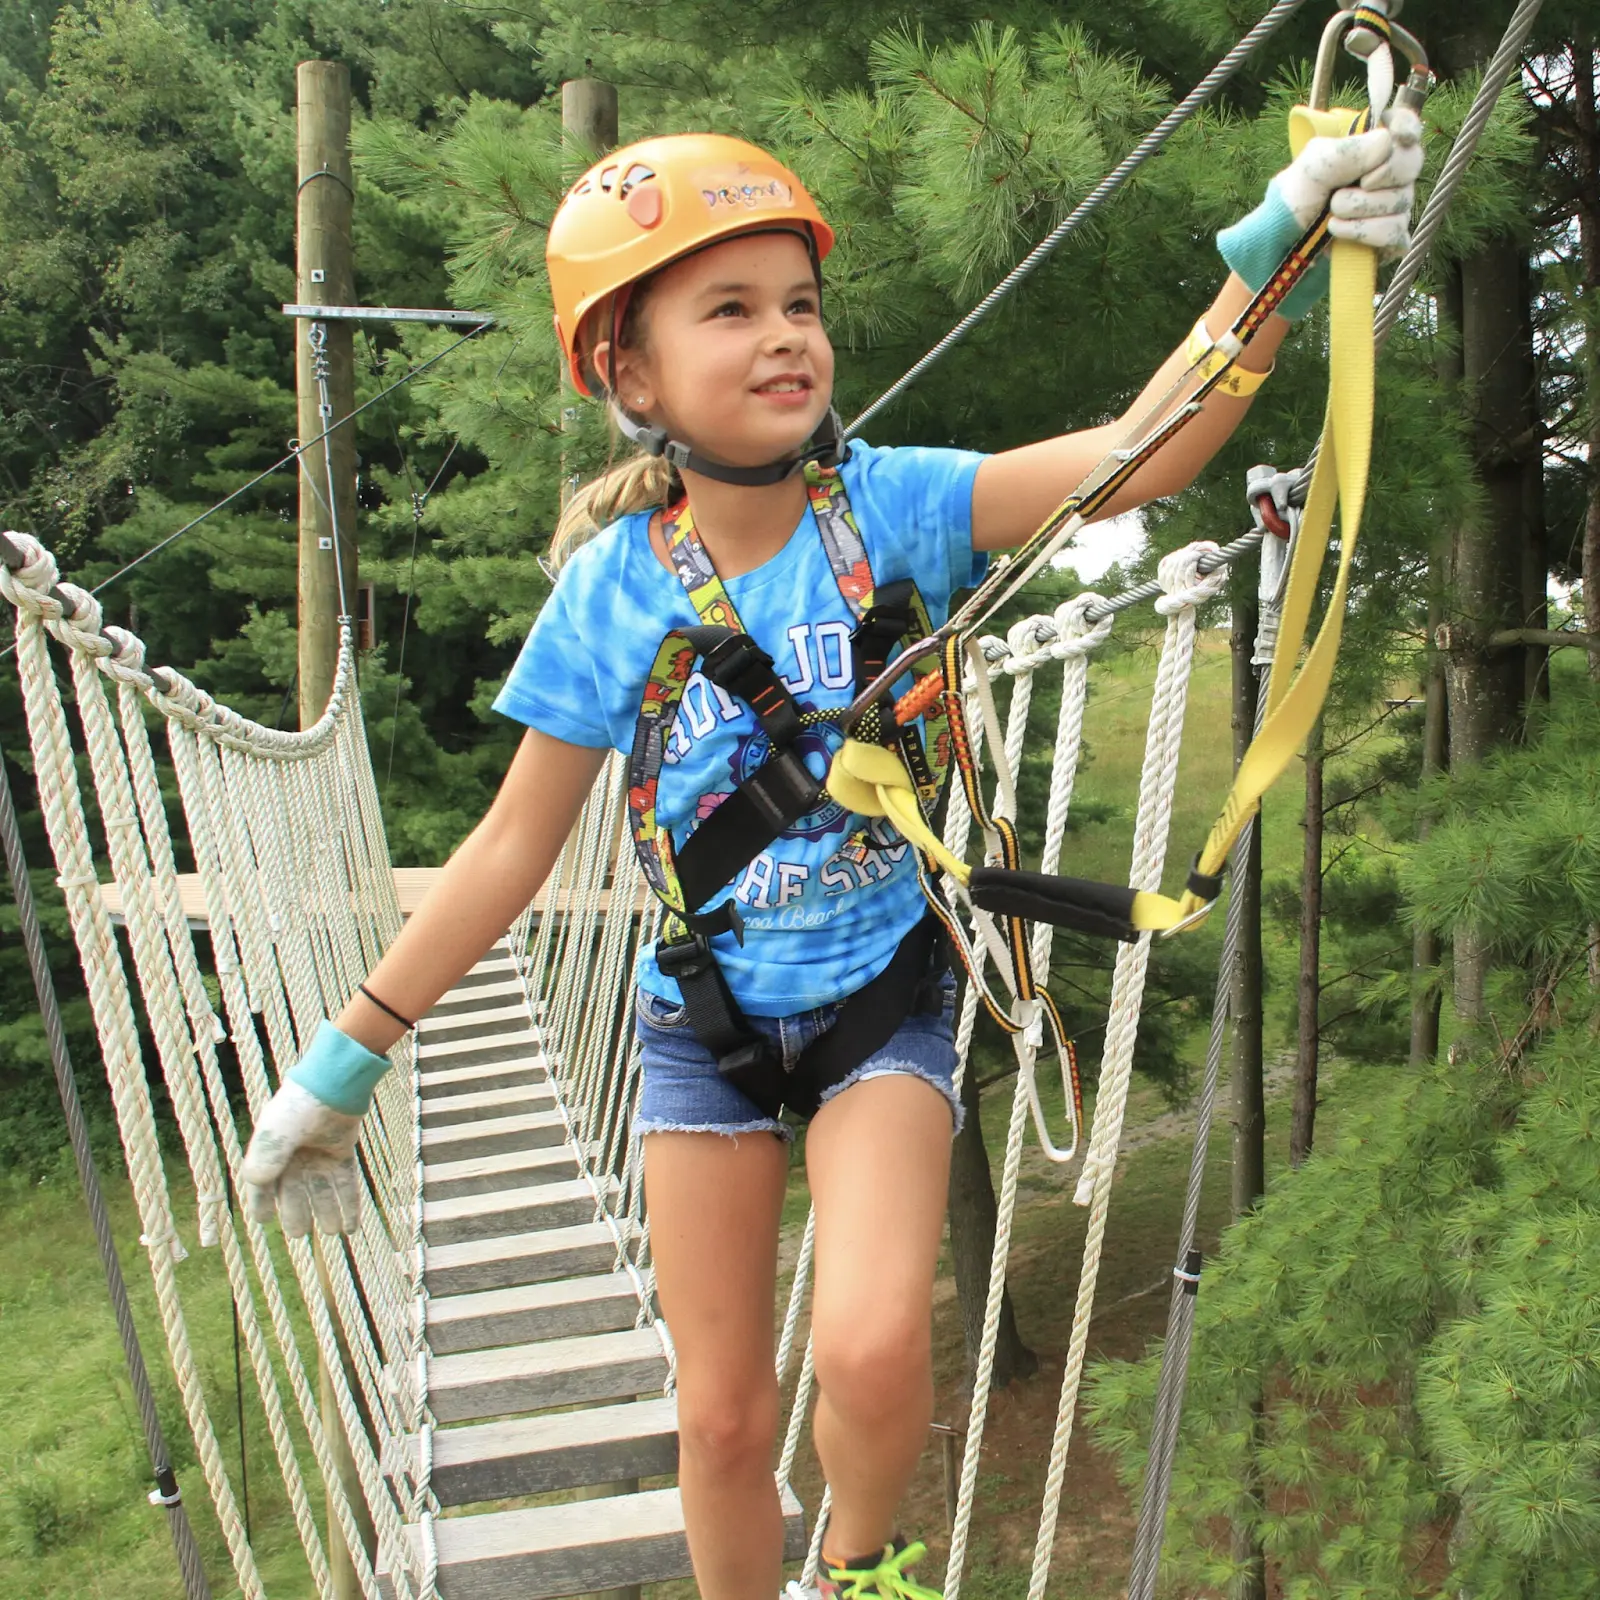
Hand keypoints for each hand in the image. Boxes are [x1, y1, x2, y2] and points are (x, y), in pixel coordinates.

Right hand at [242, 1081, 363, 1234]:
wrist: (334, 1084)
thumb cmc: (300, 1106)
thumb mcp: (276, 1133)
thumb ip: (266, 1158)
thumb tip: (255, 1182)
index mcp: (272, 1153)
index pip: (262, 1185)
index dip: (261, 1203)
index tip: (263, 1220)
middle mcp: (294, 1157)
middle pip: (295, 1194)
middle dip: (297, 1215)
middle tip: (299, 1234)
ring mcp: (319, 1156)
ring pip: (322, 1193)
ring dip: (327, 1213)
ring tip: (331, 1232)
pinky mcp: (341, 1154)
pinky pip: (344, 1184)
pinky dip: (348, 1205)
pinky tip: (351, 1227)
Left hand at [1275, 106, 1423, 258]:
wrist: (1283, 245)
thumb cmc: (1296, 200)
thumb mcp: (1313, 168)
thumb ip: (1347, 152)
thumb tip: (1388, 143)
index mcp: (1370, 146)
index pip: (1405, 125)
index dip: (1408, 127)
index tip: (1399, 137)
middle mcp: (1388, 174)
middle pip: (1412, 162)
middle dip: (1379, 176)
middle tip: (1343, 189)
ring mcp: (1392, 206)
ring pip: (1401, 200)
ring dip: (1360, 209)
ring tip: (1331, 214)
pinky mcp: (1390, 238)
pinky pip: (1395, 232)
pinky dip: (1365, 232)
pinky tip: (1340, 232)